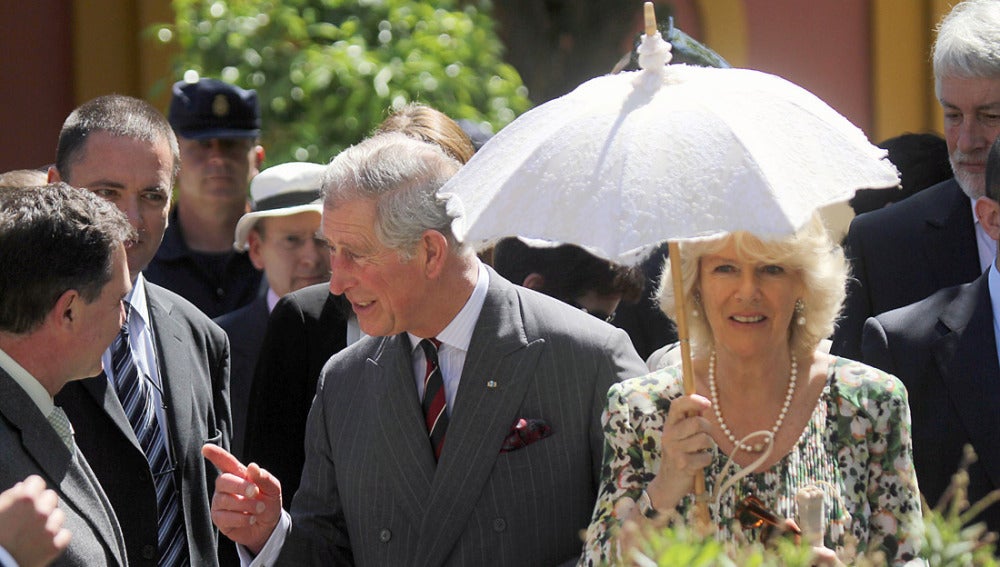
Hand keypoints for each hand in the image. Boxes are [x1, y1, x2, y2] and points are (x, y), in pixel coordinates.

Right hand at [0, 475, 70, 566]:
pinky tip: (43, 540)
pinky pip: (64, 534)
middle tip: (30, 514)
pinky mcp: (55, 546)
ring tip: (34, 529)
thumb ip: (10, 496)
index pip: (37, 482)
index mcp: (25, 499)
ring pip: (59, 515)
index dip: (30, 489)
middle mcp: (41, 511)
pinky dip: (56, 537)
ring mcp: (50, 529)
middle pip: (51, 496)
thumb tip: (22, 487)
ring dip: (50, 520)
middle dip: (42, 503)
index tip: (25, 497)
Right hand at [202, 444, 281, 554]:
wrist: (268, 526)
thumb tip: (252, 467)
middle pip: (222, 480)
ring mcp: (220, 503)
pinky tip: (251, 519)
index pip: (225, 462)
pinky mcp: (219, 519)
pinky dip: (241, 518)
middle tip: (254, 492)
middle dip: (239, 486)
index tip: (206, 448)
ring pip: (224, 500)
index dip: (216, 455)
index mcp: (239, 475)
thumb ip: (264, 477)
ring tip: (259, 508)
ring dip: (245, 504)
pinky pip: (224, 517)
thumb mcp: (273, 489)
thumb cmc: (268, 503)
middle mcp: (226, 487)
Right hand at [645, 394, 714, 510]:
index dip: (693, 400)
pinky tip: (698, 464)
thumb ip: (689, 421)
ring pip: (704, 439)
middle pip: (697, 422)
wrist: (667, 484)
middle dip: (708, 429)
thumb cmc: (679, 455)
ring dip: (708, 446)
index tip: (708, 403)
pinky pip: (706, 457)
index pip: (677, 405)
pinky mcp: (683, 464)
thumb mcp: (679, 436)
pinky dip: (706, 461)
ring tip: (700, 451)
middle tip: (705, 437)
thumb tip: (705, 404)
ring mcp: (675, 450)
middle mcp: (669, 435)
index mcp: (669, 425)